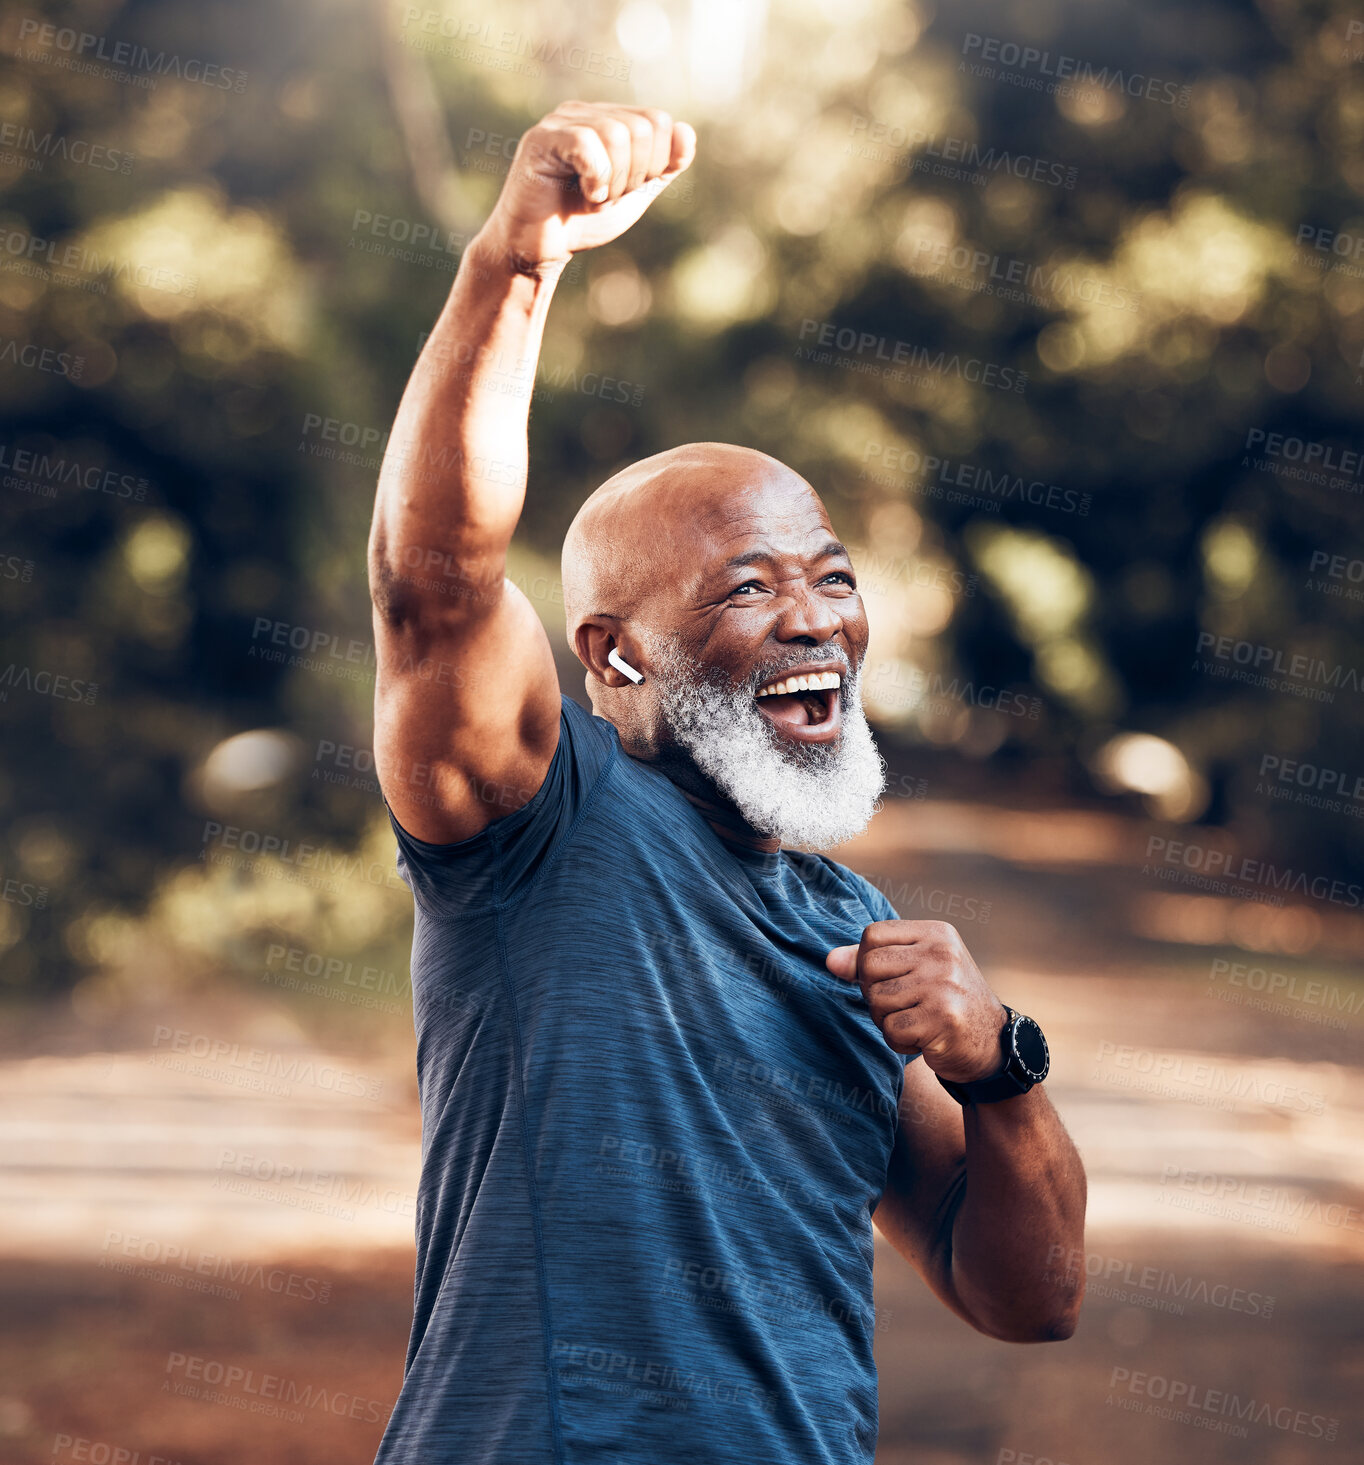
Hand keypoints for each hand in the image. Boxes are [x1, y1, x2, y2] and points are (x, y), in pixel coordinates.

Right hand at [480, 100, 695, 270]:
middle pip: (642, 127)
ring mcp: (561, 121)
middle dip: (636, 175)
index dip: (656, 164)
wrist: (539, 250)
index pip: (658, 121)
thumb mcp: (634, 194)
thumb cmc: (582, 221)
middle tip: (609, 197)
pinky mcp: (541, 139)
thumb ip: (664, 166)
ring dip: (615, 181)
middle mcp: (585, 112)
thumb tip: (687, 132)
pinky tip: (585, 195)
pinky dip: (597, 179)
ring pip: (618, 134)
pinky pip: (588, 144)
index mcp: (609, 119)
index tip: (628, 189)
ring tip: (594, 198)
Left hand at [826, 921, 1008, 1082]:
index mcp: (936, 933)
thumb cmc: (945, 1001)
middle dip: (874, 993)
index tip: (890, 979)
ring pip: (876, 1000)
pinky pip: (891, 1029)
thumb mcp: (915, 969)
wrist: (992, 1044)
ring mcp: (944, 985)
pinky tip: (923, 1038)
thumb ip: (871, 961)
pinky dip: (899, 1041)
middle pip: (869, 967)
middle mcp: (942, 954)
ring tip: (916, 1021)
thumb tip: (830, 961)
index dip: (867, 962)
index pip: (872, 935)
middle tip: (902, 1006)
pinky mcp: (943, 1019)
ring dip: (887, 1020)